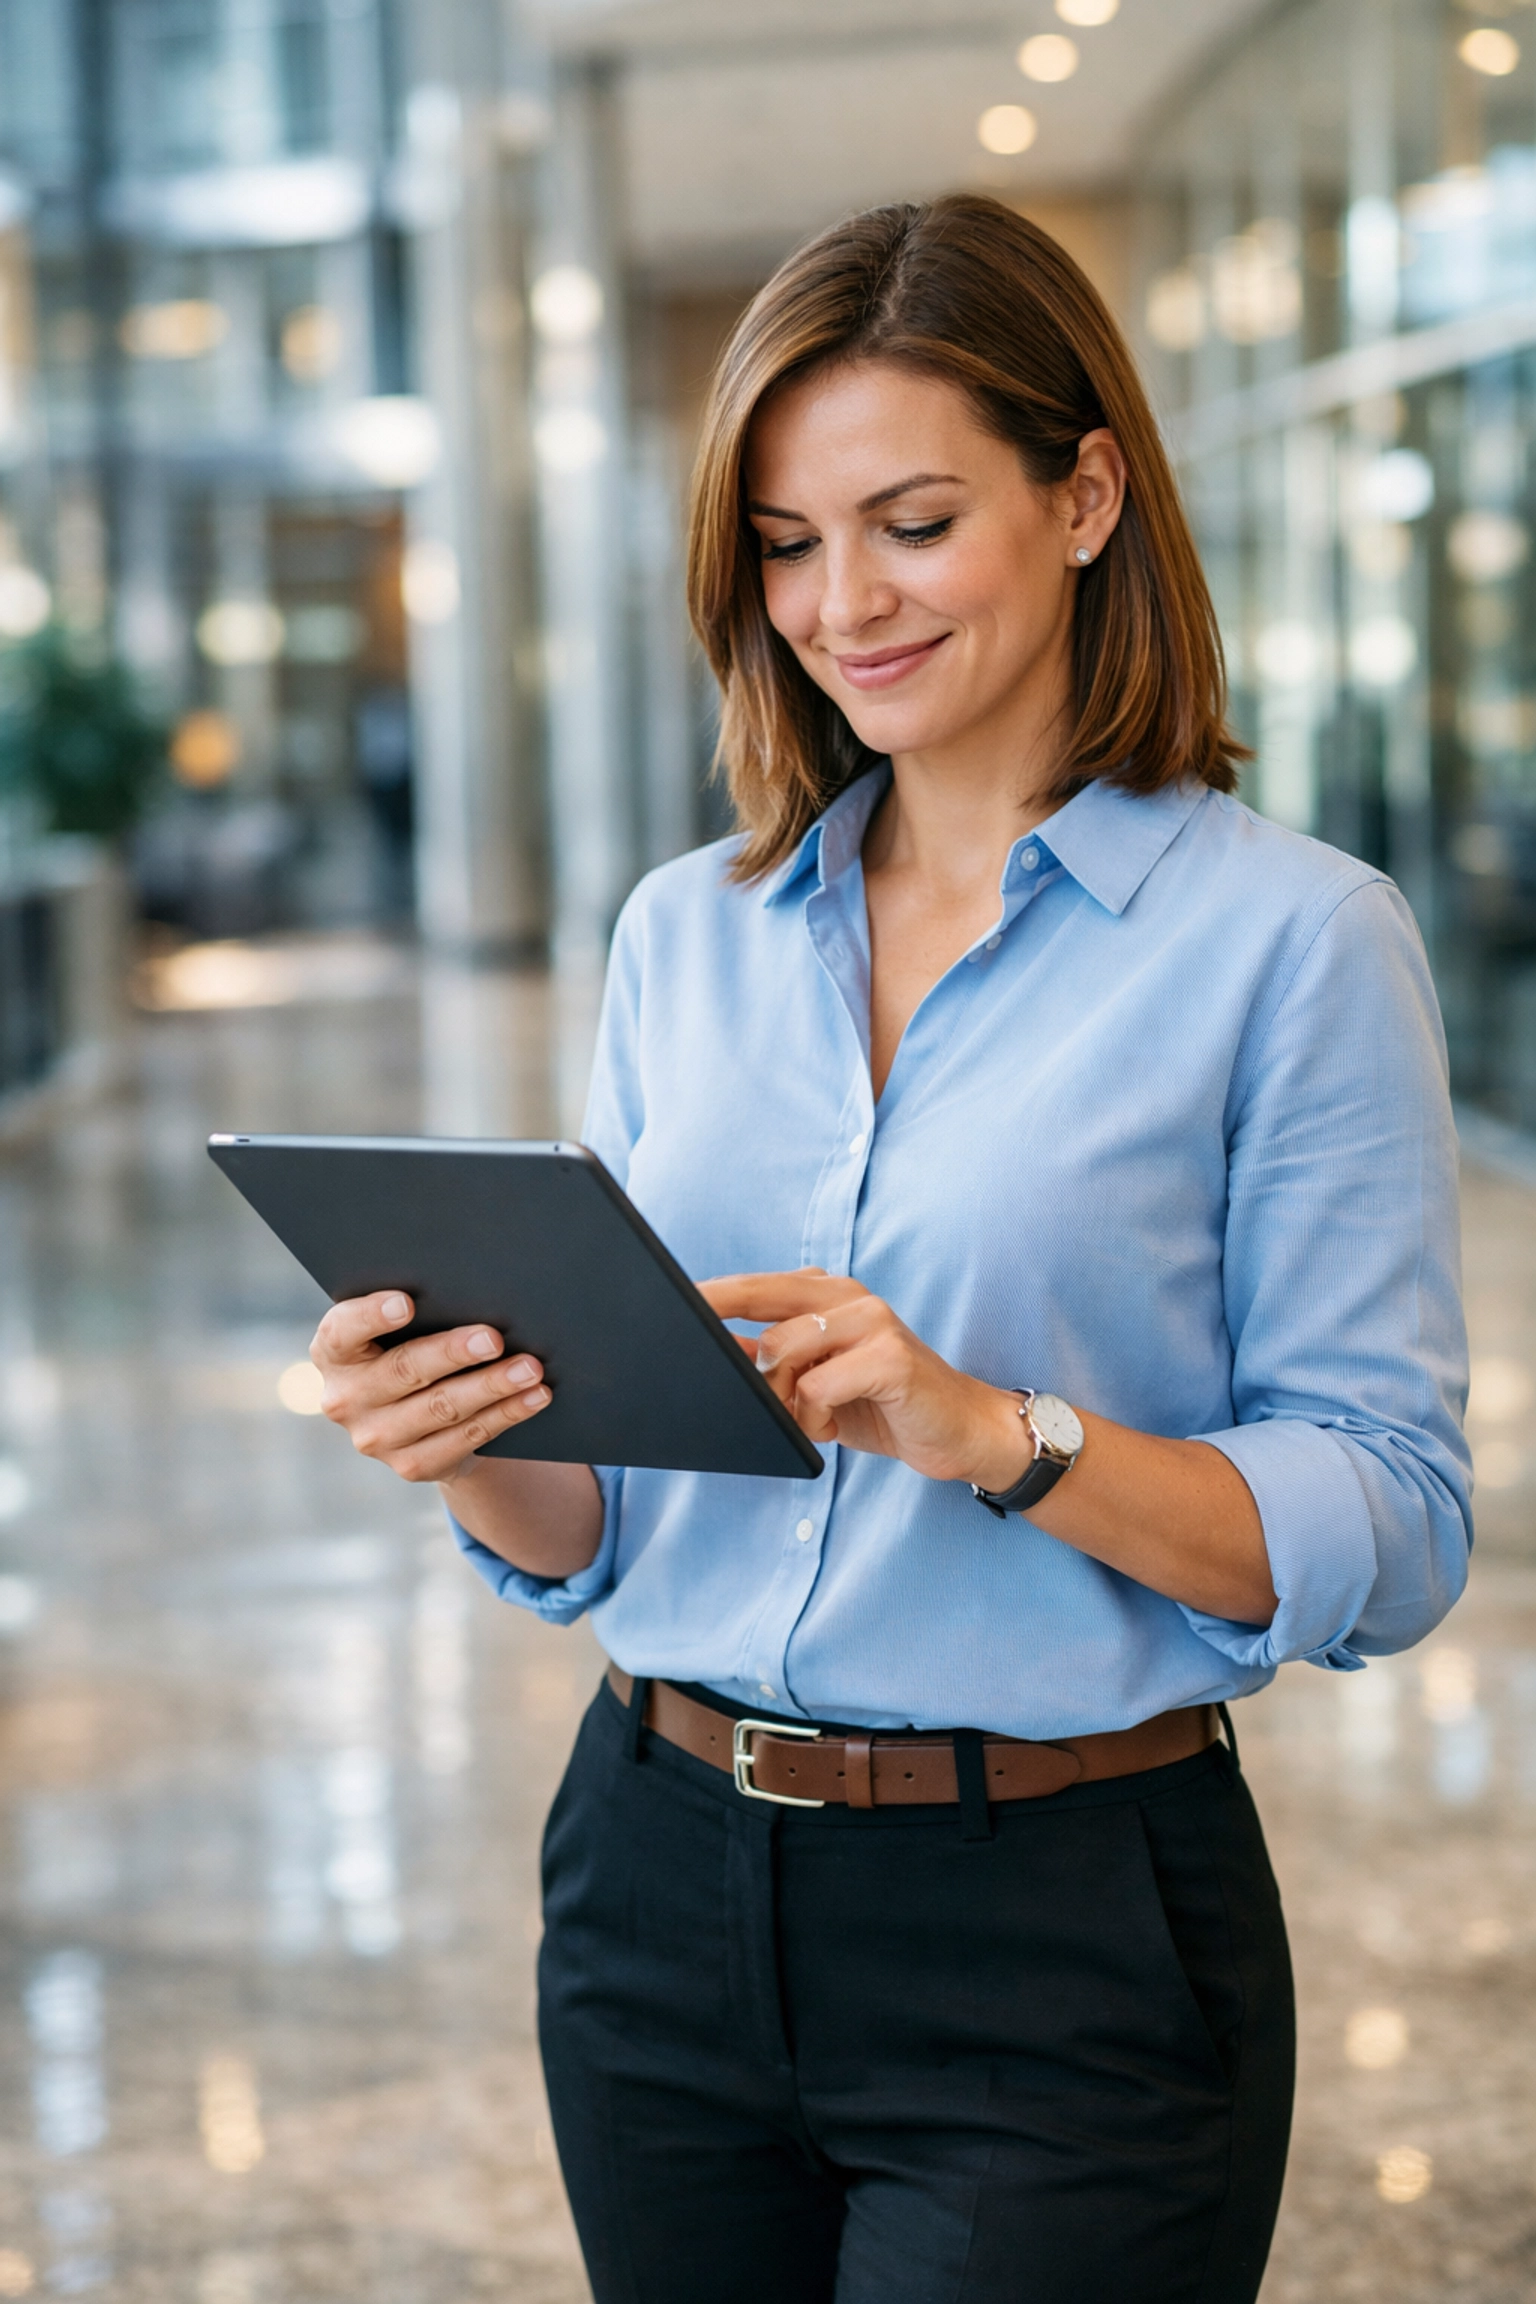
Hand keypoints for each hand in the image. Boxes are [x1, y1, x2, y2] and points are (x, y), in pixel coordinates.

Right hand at [309, 1291, 551, 1483]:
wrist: (420, 1420)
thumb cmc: (412, 1347)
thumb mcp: (400, 1330)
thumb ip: (420, 1311)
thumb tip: (476, 1289)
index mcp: (333, 1352)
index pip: (343, 1331)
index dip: (372, 1316)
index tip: (406, 1302)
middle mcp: (346, 1398)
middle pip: (404, 1369)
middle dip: (453, 1352)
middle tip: (494, 1338)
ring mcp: (376, 1438)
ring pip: (442, 1408)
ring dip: (492, 1386)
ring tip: (530, 1367)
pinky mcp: (411, 1465)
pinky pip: (465, 1437)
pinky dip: (506, 1414)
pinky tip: (534, 1396)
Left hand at [697, 1269, 1033, 1490]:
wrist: (960, 1430)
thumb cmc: (883, 1403)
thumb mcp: (817, 1381)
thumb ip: (771, 1361)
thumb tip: (710, 1353)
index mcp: (828, 1293)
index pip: (755, 1285)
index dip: (709, 1295)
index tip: (664, 1304)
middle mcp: (849, 1296)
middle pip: (761, 1296)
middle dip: (722, 1329)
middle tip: (708, 1371)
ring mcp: (873, 1321)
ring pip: (783, 1349)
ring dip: (780, 1398)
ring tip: (807, 1420)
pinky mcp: (891, 1356)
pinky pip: (817, 1386)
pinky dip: (812, 1416)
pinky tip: (832, 1427)